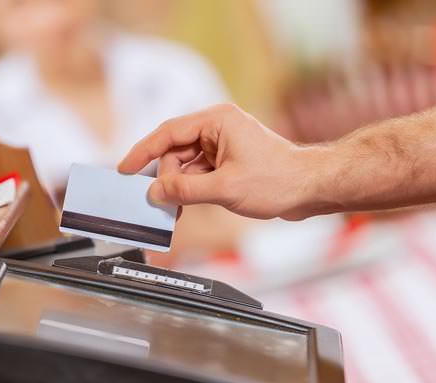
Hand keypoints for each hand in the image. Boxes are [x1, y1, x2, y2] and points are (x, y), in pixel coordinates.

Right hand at [118, 104, 319, 219]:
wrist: (310, 189)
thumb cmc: (278, 180)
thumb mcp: (225, 188)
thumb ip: (185, 190)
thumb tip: (155, 193)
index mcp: (217, 121)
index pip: (168, 132)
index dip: (142, 151)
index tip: (125, 168)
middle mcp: (218, 128)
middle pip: (175, 151)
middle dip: (166, 177)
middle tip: (160, 202)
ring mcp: (223, 145)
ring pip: (185, 164)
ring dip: (179, 186)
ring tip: (176, 209)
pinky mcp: (228, 160)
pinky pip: (198, 173)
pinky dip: (190, 189)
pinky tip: (186, 206)